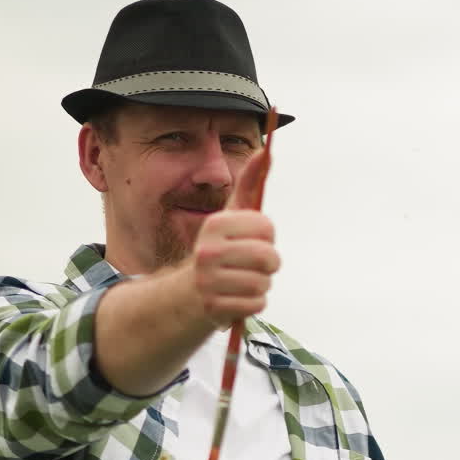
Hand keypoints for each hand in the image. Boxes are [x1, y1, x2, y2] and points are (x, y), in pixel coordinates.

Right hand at [191, 147, 279, 327]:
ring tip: (244, 281)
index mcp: (215, 225)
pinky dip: (253, 303)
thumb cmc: (221, 249)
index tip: (254, 239)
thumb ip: (249, 183)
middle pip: (268, 257)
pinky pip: (256, 304)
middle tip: (256, 265)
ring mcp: (209, 281)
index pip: (266, 227)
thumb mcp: (231, 215)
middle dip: (269, 263)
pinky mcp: (215, 307)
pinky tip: (238, 297)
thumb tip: (265, 151)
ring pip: (264, 283)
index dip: (267, 236)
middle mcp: (208, 251)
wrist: (190, 292)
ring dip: (261, 284)